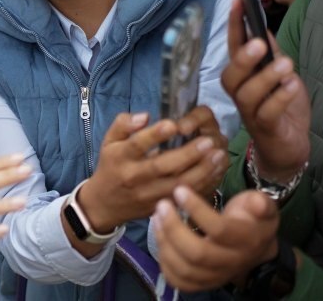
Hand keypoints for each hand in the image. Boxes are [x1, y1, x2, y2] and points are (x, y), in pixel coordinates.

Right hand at [79, 110, 227, 231]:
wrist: (104, 204)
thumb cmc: (110, 166)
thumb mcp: (109, 141)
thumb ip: (123, 124)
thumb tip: (144, 116)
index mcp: (120, 157)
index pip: (137, 144)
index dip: (155, 134)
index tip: (173, 124)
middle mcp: (133, 177)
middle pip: (162, 166)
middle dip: (188, 154)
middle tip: (208, 141)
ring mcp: (148, 194)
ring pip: (177, 184)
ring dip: (201, 171)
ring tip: (218, 155)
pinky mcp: (159, 206)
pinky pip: (184, 196)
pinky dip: (202, 185)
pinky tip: (215, 172)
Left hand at [153, 186, 279, 291]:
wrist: (255, 245)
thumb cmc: (252, 218)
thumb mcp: (261, 205)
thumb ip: (260, 203)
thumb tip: (258, 204)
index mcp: (247, 240)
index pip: (219, 229)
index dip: (197, 210)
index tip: (180, 191)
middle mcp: (232, 262)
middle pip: (198, 253)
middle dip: (173, 228)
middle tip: (162, 205)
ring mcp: (216, 276)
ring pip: (185, 269)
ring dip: (165, 242)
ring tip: (156, 217)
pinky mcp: (202, 283)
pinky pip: (179, 281)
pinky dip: (164, 262)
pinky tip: (160, 238)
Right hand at [220, 0, 310, 181]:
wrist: (288, 149)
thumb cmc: (282, 110)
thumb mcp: (280, 76)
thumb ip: (271, 55)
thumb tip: (262, 27)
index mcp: (242, 77)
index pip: (233, 47)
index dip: (234, 25)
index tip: (239, 1)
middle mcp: (240, 94)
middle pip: (231, 75)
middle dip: (243, 57)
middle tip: (259, 42)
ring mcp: (250, 113)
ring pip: (247, 94)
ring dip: (265, 77)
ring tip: (285, 64)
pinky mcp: (266, 129)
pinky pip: (267, 113)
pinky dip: (279, 98)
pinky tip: (292, 86)